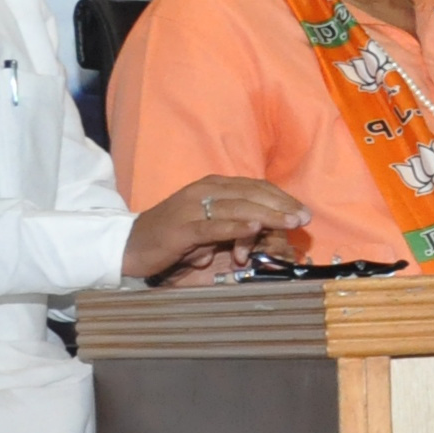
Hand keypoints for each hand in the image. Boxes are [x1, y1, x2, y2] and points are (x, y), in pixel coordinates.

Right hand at [127, 178, 314, 285]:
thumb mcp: (209, 226)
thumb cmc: (173, 237)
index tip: (303, 210)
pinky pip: (213, 226)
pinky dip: (235, 226)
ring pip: (237, 207)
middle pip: (251, 194)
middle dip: (281, 206)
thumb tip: (269, 231)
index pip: (254, 187)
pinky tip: (255, 227)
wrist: (129, 245)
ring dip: (267, 215)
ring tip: (290, 222)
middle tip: (304, 218)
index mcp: (212, 186)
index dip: (281, 197)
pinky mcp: (182, 228)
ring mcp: (191, 208)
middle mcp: (203, 191)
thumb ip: (235, 223)